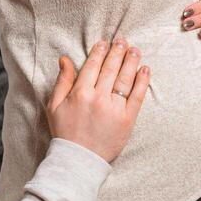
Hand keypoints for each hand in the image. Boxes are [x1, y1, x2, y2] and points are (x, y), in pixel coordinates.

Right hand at [46, 37, 149, 162]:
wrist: (79, 160)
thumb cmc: (65, 132)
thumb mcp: (54, 106)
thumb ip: (62, 81)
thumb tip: (65, 59)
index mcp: (80, 93)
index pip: (93, 66)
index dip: (100, 52)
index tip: (105, 43)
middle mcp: (98, 98)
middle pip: (111, 69)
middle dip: (117, 52)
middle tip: (123, 41)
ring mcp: (115, 108)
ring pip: (125, 79)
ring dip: (131, 62)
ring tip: (135, 50)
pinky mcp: (128, 119)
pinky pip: (137, 96)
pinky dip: (142, 81)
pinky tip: (145, 70)